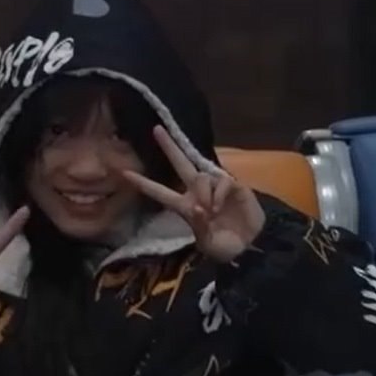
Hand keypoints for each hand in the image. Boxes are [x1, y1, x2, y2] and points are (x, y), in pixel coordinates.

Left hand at [120, 126, 266, 263]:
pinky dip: (218, 193)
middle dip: (169, 147)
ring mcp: (214, 186)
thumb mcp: (208, 243)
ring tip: (211, 211)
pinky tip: (220, 205)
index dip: (143, 184)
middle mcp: (196, 191)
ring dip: (204, 193)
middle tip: (156, 129)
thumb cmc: (225, 246)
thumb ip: (199, 226)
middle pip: (180, 164)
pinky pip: (220, 180)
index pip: (159, 192)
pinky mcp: (232, 184)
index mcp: (184, 206)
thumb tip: (197, 207)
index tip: (123, 173)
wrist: (252, 244)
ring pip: (200, 176)